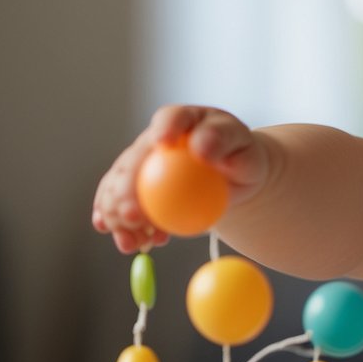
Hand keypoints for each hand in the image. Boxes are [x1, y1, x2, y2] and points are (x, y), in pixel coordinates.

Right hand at [91, 105, 270, 252]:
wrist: (232, 179)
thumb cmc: (241, 160)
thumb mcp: (245, 151)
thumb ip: (225, 145)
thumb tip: (202, 149)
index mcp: (183, 120)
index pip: (171, 119)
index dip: (164, 130)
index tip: (162, 145)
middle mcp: (153, 139)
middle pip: (133, 159)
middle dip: (125, 187)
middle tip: (133, 216)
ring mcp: (139, 162)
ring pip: (117, 185)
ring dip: (118, 215)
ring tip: (135, 242)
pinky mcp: (131, 186)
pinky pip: (117, 206)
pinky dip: (120, 226)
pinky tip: (130, 243)